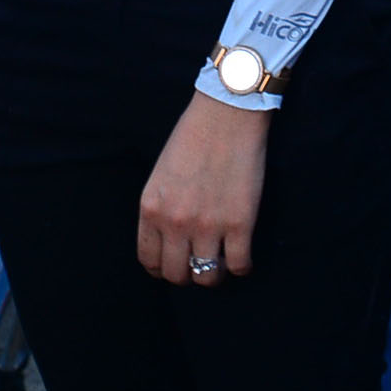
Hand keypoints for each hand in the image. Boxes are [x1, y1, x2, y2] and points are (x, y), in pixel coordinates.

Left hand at [138, 90, 269, 285]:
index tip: (173, 263)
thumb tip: (168, 238)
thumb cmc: (193, 135)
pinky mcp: (240, 223)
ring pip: (206, 278)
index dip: (161, 268)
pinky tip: (241, 256)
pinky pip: (238, 266)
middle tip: (197, 263)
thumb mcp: (161, 174)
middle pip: (176, 275)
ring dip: (212, 274)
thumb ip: (160, 207)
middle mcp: (175, 223)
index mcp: (151, 208)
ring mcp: (208, 226)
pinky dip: (240, 267)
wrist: (227, 112)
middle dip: (186, 274)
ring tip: (219, 262)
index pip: (149, 260)